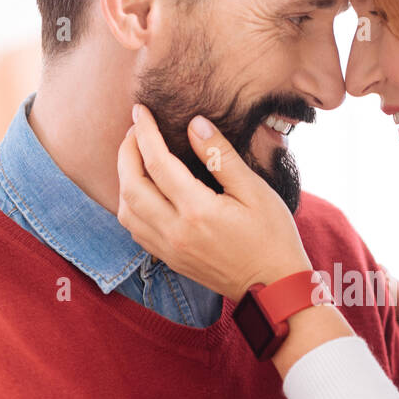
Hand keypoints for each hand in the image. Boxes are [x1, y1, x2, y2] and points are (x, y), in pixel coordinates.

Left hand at [115, 105, 312, 300]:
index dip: (144, 133)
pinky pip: (136, 230)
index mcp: (198, 211)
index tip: (140, 111)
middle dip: (126, 152)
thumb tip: (194, 124)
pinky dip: (131, 205)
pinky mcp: (170, 260)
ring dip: (124, 180)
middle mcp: (176, 232)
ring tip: (136, 157)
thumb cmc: (272, 237)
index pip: (157, 163)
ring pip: (127, 211)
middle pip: (131, 186)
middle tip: (135, 130)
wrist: (274, 287)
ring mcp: (170, 249)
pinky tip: (144, 190)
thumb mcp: (255, 190)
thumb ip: (220, 156)